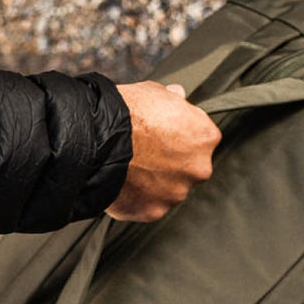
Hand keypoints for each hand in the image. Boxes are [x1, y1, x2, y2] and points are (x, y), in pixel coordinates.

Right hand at [107, 82, 221, 222]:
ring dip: (154, 183)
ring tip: (131, 168)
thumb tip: (177, 97)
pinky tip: (123, 184)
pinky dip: (138, 199)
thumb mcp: (154, 92)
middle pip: (188, 168)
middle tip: (147, 154)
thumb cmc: (126, 115)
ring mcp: (176, 193)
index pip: (200, 139)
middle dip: (171, 163)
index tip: (164, 134)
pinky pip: (148, 205)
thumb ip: (172, 99)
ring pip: (169, 189)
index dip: (180, 136)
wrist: (98, 141)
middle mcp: (198, 168)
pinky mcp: (155, 211)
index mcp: (204, 137)